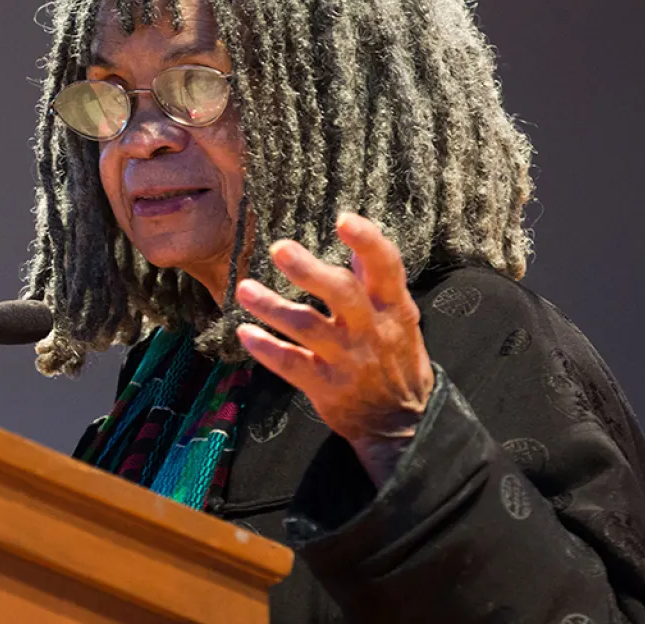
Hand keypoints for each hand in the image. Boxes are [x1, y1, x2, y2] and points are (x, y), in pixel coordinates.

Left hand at [235, 212, 434, 484]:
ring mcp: (347, 360)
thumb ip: (378, 283)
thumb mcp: (400, 319)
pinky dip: (265, 348)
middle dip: (309, 270)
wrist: (400, 424)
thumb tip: (356, 246)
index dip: (368, 241)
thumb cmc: (397, 360)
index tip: (344, 219)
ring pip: (306, 327)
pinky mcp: (325, 386)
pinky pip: (290, 364)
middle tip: (278, 248)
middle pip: (341, 293)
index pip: (387, 268)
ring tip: (243, 289)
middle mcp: (371, 331)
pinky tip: (245, 332)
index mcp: (394, 309)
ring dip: (271, 307)